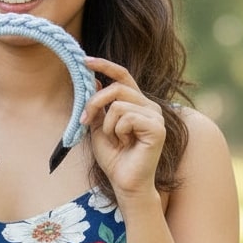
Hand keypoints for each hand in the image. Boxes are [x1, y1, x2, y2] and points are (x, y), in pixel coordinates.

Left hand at [81, 57, 166, 197]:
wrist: (125, 183)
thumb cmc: (114, 158)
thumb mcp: (99, 127)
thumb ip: (99, 105)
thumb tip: (96, 80)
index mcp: (137, 103)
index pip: (123, 76)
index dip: (105, 66)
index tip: (85, 60)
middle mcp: (149, 106)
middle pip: (116, 88)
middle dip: (94, 103)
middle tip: (84, 120)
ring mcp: (156, 116)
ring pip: (118, 104)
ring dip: (108, 125)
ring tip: (117, 140)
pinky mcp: (157, 127)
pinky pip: (127, 117)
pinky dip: (118, 132)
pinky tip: (126, 144)